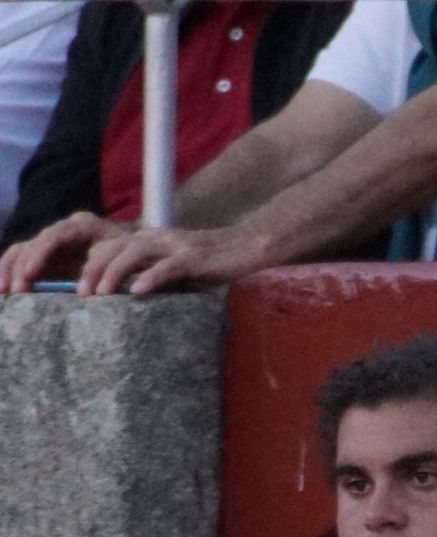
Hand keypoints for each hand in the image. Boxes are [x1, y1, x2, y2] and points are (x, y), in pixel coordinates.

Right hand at [0, 212, 134, 293]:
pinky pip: (20, 263)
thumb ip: (107, 269)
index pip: (55, 236)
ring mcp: (52, 244)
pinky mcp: (44, 259)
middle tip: (14, 291)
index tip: (30, 274)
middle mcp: (64, 231)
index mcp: (84, 226)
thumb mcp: (126, 264)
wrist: (139, 261)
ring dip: (8, 271)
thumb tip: (90, 290)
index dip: (40, 253)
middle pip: (33, 244)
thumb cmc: (135, 262)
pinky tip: (2, 291)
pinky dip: (9, 274)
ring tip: (3, 292)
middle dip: (20, 267)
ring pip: (21, 252)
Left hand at [78, 223, 273, 295]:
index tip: (81, 289)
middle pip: (114, 247)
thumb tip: (134, 295)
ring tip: (99, 293)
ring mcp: (176, 245)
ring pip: (133, 253)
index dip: (92, 265)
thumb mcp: (179, 268)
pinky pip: (167, 266)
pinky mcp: (195, 257)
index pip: (111, 246)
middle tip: (80, 294)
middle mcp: (159, 237)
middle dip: (93, 270)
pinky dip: (150, 278)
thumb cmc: (217, 262)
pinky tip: (137, 292)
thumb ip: (157, 274)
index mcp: (152, 239)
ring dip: (113, 272)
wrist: (252, 246)